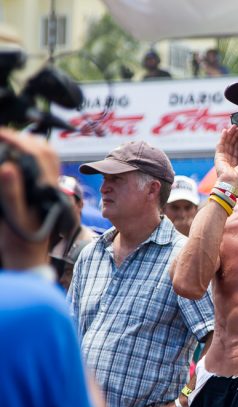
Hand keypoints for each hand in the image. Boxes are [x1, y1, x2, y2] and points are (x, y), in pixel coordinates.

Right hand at [0, 128, 59, 268]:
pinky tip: (13, 159)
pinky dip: (28, 157)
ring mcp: (49, 189)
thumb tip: (8, 167)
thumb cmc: (20, 242)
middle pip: (45, 152)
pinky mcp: (44, 193)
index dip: (18, 140)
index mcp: (46, 188)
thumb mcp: (12, 217)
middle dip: (23, 139)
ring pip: (46, 158)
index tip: (0, 134)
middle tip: (0, 134)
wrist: (29, 260)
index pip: (37, 155)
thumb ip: (11, 193)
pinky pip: (40, 169)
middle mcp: (51, 186)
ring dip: (27, 146)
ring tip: (5, 141)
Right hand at [213, 124, 237, 190]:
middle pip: (233, 143)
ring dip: (230, 134)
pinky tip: (225, 131)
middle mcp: (230, 158)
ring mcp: (224, 157)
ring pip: (227, 142)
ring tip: (234, 126)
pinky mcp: (218, 156)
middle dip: (236, 134)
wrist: (231, 183)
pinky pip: (220, 145)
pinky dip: (222, 138)